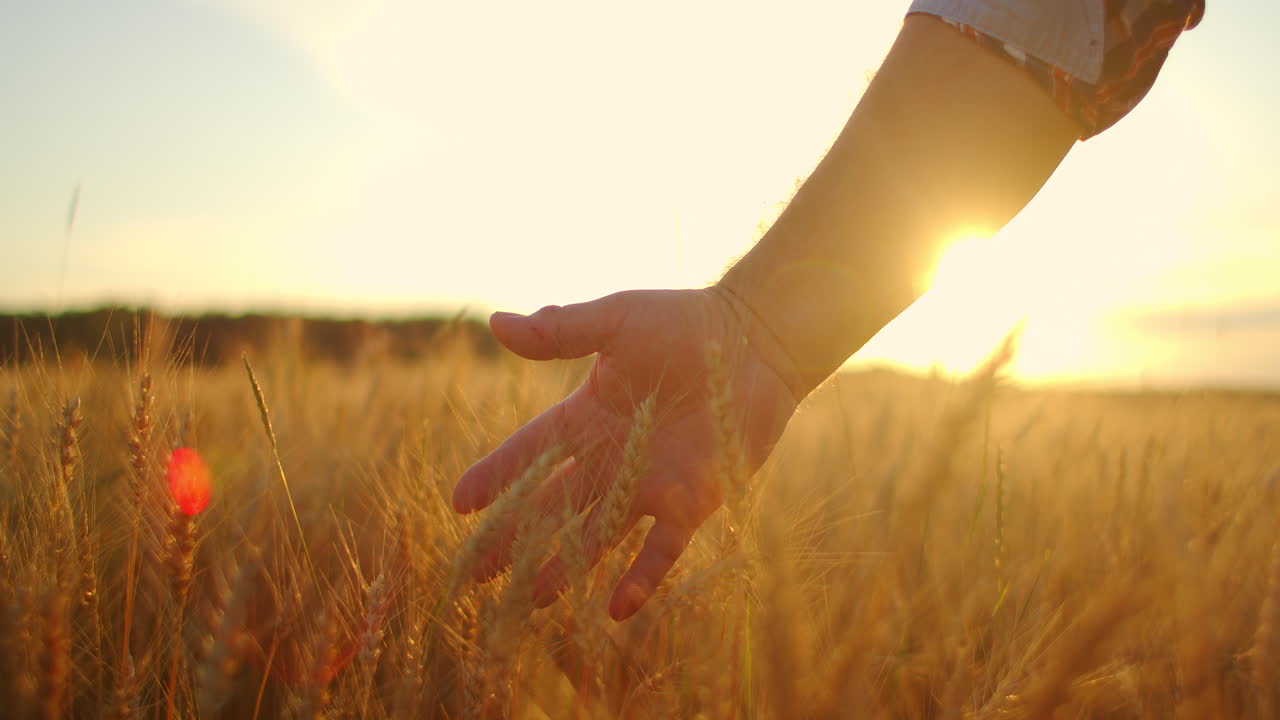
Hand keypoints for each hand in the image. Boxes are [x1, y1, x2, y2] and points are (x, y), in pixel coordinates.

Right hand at [452, 287, 799, 619]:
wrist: (754, 339)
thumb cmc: (685, 323)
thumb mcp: (616, 321)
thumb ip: (560, 330)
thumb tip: (496, 323)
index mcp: (586, 416)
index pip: (528, 453)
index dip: (495, 476)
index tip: (461, 503)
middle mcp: (610, 458)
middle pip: (550, 505)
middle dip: (514, 538)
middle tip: (477, 571)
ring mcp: (648, 484)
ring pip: (596, 535)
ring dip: (565, 567)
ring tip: (532, 599)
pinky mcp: (688, 500)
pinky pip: (660, 548)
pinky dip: (641, 577)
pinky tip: (617, 609)